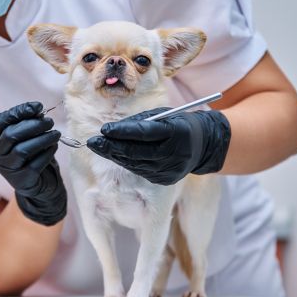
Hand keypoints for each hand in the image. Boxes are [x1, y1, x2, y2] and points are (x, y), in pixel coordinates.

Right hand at [0, 101, 66, 225]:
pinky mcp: (20, 180)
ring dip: (42, 139)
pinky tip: (54, 147)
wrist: (38, 182)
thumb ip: (29, 123)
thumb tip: (38, 110)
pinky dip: (47, 153)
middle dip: (33, 125)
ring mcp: (7, 169)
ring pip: (23, 150)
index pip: (2, 121)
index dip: (19, 112)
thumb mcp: (28, 137)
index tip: (37, 106)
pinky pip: (34, 164)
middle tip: (50, 121)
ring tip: (56, 134)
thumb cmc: (32, 154)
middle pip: (11, 135)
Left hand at [86, 107, 230, 184]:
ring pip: (135, 164)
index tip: (104, 130)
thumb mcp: (164, 115)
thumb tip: (113, 130)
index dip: (123, 132)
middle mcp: (173, 154)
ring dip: (115, 156)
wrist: (204, 145)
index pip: (145, 133)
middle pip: (136, 152)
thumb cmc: (179, 124)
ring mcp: (169, 170)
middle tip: (92, 142)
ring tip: (99, 147)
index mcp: (176, 132)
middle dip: (111, 147)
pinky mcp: (165, 180)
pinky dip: (126, 162)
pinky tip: (115, 155)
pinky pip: (140, 171)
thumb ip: (140, 122)